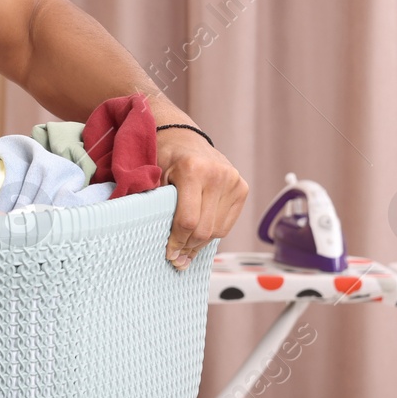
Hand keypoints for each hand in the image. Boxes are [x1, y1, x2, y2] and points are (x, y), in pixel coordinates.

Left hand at [157, 127, 247, 269]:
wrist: (185, 137)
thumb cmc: (165, 158)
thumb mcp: (154, 177)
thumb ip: (157, 205)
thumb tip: (164, 246)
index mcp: (193, 170)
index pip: (187, 220)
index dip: (177, 241)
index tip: (169, 254)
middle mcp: (217, 175)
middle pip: (205, 228)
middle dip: (188, 247)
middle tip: (177, 259)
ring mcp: (233, 181)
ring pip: (218, 229)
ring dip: (201, 244)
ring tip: (186, 252)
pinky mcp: (242, 187)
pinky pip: (227, 223)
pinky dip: (213, 234)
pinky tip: (199, 239)